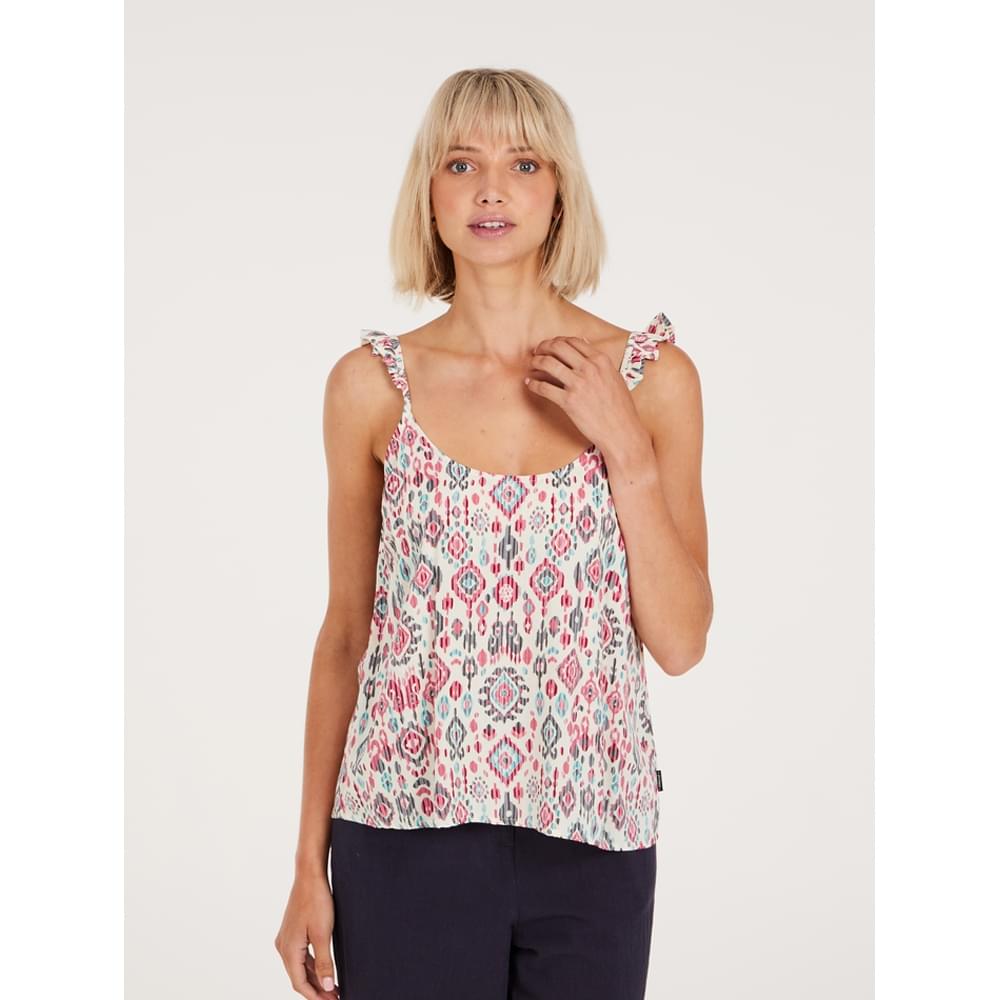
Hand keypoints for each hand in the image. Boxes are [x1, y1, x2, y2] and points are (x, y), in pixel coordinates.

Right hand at [275, 874, 340, 998]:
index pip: (299, 983)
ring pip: (300, 967)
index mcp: (289, 950)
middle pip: (299, 977)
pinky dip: (312, 965)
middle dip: (316, 989)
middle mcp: (283, 946)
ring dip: (315, 978)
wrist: (309, 876)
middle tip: (335, 996)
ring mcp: (286, 939)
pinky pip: (301, 955)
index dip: (315, 996)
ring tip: (332, 987)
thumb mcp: (324, 934)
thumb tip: (327, 987)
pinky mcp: (292, 932)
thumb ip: (325, 963)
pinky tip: (324, 969)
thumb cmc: (316, 901)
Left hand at [524, 336, 645, 456]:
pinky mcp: (568, 401)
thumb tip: (585, 343)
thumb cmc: (620, 407)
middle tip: (537, 352)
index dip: (558, 340)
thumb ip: (599, 361)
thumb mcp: (614, 377)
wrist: (620, 430)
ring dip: (536, 362)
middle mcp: (589, 368)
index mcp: (601, 360)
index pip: (573, 341)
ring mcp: (578, 384)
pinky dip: (533, 384)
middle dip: (543, 347)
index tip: (550, 345)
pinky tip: (530, 384)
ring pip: (547, 363)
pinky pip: (544, 387)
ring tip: (532, 365)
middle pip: (558, 347)